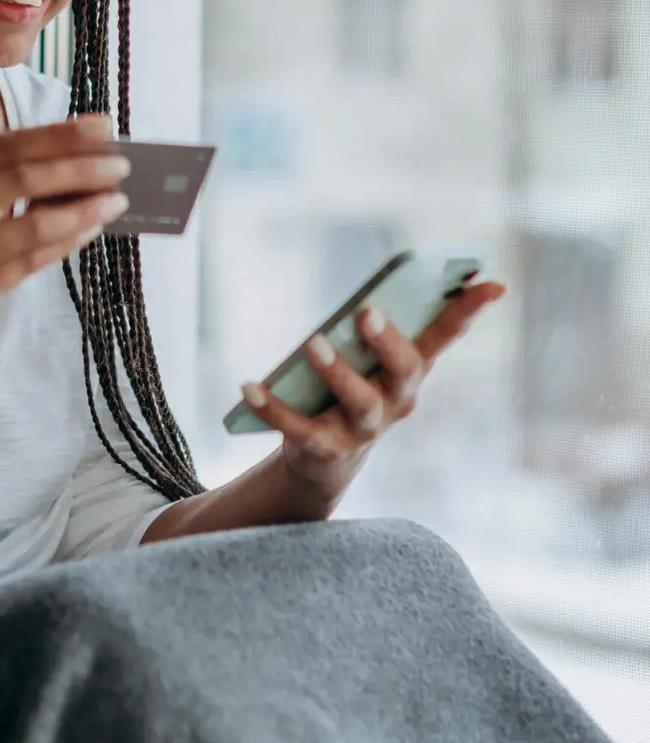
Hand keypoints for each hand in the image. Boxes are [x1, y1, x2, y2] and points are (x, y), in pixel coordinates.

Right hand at [0, 116, 130, 435]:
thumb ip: (0, 178)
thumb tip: (81, 155)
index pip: (4, 145)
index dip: (58, 134)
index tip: (103, 126)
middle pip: (21, 178)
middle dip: (80, 168)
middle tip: (121, 164)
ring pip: (33, 224)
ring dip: (84, 208)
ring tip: (117, 199)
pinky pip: (31, 260)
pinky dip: (67, 241)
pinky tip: (91, 229)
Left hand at [240, 279, 505, 501]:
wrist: (323, 459)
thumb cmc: (348, 390)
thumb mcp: (365, 359)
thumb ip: (376, 328)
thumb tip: (373, 297)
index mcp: (409, 371)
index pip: (445, 336)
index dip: (469, 311)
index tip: (493, 283)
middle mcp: (395, 400)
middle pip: (405, 371)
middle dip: (389, 342)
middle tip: (368, 312)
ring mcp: (363, 428)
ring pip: (359, 402)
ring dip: (337, 372)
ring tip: (313, 344)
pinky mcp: (325, 448)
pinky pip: (298, 428)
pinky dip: (273, 408)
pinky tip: (249, 386)